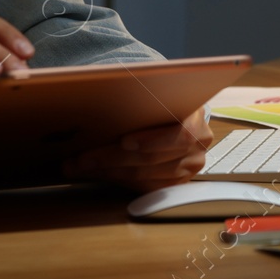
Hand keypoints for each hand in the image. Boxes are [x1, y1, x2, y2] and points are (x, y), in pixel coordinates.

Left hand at [61, 109, 213, 192]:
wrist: (173, 111)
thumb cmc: (161, 100)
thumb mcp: (156, 91)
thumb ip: (142, 97)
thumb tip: (102, 95)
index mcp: (197, 119)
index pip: (180, 135)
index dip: (151, 140)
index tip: (124, 141)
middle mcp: (198, 147)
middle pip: (152, 159)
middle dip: (111, 158)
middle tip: (81, 157)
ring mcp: (188, 168)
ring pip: (144, 176)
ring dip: (109, 171)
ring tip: (81, 166)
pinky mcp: (175, 183)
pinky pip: (143, 187)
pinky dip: (118, 180)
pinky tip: (98, 172)